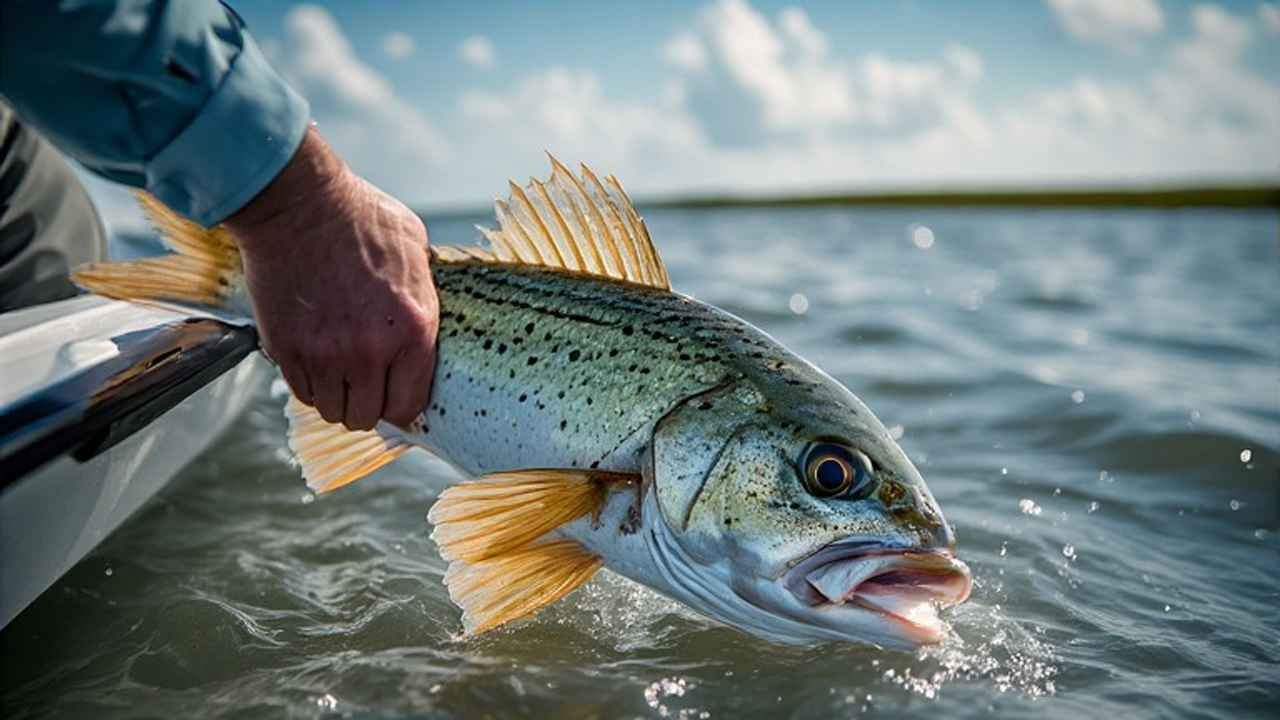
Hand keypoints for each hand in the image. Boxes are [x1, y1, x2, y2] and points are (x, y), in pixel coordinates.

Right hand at [225, 128, 437, 430]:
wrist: (298, 204)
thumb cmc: (361, 218)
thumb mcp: (416, 250)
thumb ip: (423, 294)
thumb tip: (427, 322)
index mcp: (413, 329)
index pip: (409, 404)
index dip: (402, 406)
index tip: (395, 397)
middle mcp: (371, 351)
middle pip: (368, 416)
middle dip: (368, 404)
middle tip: (365, 385)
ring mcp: (325, 354)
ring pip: (333, 411)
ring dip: (337, 397)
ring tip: (339, 372)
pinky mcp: (287, 349)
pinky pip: (302, 392)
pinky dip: (309, 384)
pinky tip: (315, 359)